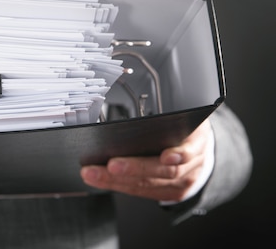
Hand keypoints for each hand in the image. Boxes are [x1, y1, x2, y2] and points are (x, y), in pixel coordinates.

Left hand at [80, 119, 211, 201]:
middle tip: (110, 165)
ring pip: (147, 184)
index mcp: (196, 140)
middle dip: (134, 168)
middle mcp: (190, 166)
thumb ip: (165, 116)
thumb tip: (131, 102)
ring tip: (93, 173)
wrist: (202, 152)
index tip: (166, 156)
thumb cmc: (183, 128)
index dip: (179, 154)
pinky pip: (142, 191)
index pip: (188, 150)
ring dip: (116, 180)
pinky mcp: (169, 193)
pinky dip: (118, 185)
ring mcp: (180, 183)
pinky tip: (101, 181)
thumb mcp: (183, 115)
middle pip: (161, 170)